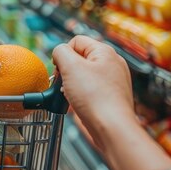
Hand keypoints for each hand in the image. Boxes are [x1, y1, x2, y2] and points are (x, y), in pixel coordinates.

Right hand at [52, 35, 135, 149]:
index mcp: (105, 52)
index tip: (59, 69)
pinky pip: (88, 90)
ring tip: (71, 95)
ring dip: (71, 84)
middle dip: (66, 70)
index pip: (76, 41)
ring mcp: (111, 82)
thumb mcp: (70, 66)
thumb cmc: (95, 98)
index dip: (63, 53)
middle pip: (79, 58)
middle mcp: (111, 65)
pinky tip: (77, 104)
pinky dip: (79, 95)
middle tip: (63, 82)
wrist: (111, 128)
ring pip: (82, 75)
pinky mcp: (109, 97)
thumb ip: (60, 52)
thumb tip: (59, 53)